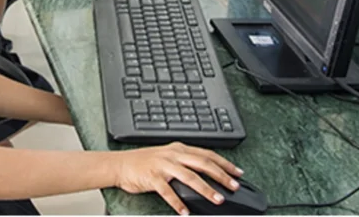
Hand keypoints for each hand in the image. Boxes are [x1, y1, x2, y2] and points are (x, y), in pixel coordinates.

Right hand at [114, 142, 242, 214]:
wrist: (120, 164)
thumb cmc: (144, 162)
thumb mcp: (168, 156)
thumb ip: (185, 161)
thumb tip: (207, 173)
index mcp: (179, 149)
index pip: (208, 154)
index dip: (225, 164)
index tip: (238, 173)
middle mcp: (173, 155)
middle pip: (203, 164)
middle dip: (221, 176)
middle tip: (233, 187)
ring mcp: (163, 165)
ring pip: (189, 177)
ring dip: (205, 189)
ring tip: (217, 200)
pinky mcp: (152, 177)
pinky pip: (168, 191)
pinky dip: (178, 203)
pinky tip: (185, 212)